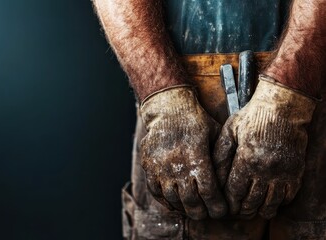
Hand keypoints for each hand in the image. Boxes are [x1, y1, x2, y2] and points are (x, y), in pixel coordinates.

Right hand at [140, 86, 226, 219]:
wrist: (168, 108)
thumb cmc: (196, 120)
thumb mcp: (216, 134)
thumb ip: (222, 157)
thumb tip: (232, 181)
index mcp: (197, 158)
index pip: (209, 193)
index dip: (217, 206)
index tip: (222, 211)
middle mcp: (177, 165)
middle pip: (191, 201)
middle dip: (201, 212)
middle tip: (207, 214)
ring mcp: (160, 167)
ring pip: (173, 199)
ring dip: (184, 208)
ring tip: (191, 210)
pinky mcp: (149, 165)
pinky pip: (155, 191)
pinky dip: (165, 201)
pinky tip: (174, 203)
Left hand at [213, 76, 315, 218]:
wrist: (282, 108)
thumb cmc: (252, 117)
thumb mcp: (229, 131)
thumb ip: (220, 154)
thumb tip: (213, 177)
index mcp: (247, 160)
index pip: (235, 192)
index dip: (228, 203)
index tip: (224, 207)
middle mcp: (266, 170)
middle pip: (252, 202)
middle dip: (241, 211)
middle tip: (235, 213)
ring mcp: (284, 172)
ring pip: (271, 204)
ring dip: (259, 211)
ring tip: (250, 211)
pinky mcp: (296, 171)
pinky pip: (288, 197)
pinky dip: (278, 204)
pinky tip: (269, 202)